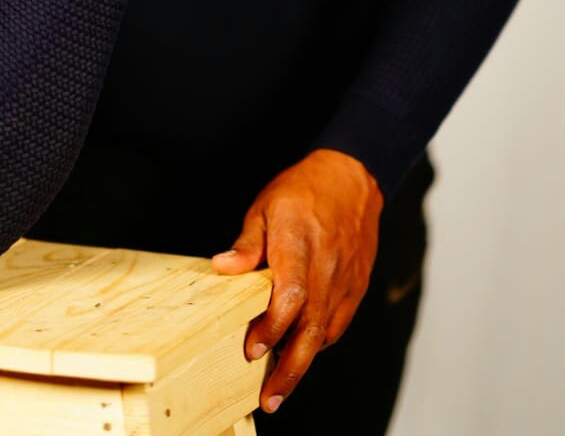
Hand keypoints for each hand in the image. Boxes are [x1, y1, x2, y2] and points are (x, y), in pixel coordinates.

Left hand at [210, 148, 383, 413]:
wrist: (352, 178)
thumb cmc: (304, 190)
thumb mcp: (265, 205)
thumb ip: (247, 242)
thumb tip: (222, 266)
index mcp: (300, 244)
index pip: (290, 295)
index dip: (271, 327)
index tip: (252, 349)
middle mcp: (326, 267)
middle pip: (310, 327)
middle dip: (289, 369)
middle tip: (269, 399)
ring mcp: (344, 280)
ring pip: (325, 333)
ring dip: (302, 363)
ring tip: (278, 389)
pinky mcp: (355, 287)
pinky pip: (337, 324)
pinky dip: (318, 343)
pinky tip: (300, 354)